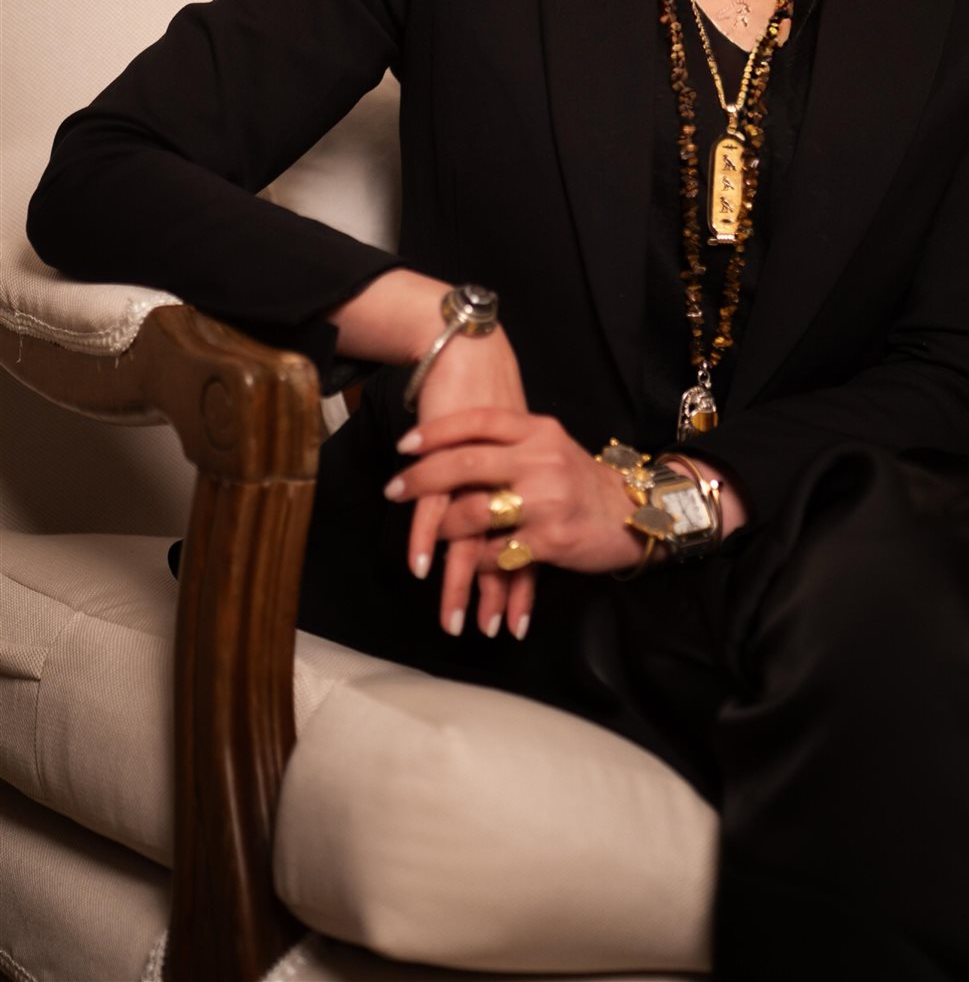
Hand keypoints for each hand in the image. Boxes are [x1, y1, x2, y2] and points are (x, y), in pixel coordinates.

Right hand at [327, 269, 535, 639]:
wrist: (472, 353)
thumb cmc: (490, 399)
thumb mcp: (510, 448)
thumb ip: (509, 485)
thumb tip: (508, 526)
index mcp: (527, 481)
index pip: (528, 542)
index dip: (521, 586)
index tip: (514, 624)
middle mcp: (508, 480)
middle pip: (503, 548)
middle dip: (492, 595)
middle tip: (483, 633)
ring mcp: (477, 471)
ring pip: (470, 539)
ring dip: (459, 582)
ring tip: (452, 621)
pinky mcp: (447, 456)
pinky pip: (436, 505)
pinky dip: (427, 539)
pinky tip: (420, 568)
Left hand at [384, 408, 647, 632]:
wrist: (633, 514)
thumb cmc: (581, 481)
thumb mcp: (551, 447)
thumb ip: (511, 442)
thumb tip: (455, 443)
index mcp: (539, 430)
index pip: (479, 421)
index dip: (437, 432)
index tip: (405, 445)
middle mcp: (541, 459)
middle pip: (467, 463)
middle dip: (422, 479)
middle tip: (394, 490)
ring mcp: (546, 499)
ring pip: (475, 512)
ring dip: (443, 528)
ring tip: (428, 539)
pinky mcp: (550, 539)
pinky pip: (496, 553)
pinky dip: (475, 562)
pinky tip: (467, 566)